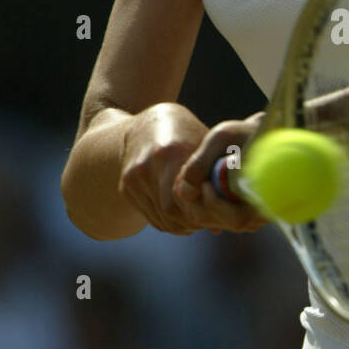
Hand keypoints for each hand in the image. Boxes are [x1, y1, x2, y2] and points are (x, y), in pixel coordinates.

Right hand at [118, 105, 265, 234]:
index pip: (183, 199)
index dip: (201, 211)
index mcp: (169, 152)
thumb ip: (214, 177)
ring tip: (198, 221)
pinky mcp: (126, 186)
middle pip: (170, 211)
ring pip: (160, 217)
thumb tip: (223, 220)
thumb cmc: (187, 133)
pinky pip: (149, 215)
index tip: (216, 213)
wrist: (148, 123)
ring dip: (180, 225)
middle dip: (191, 221)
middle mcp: (146, 165)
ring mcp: (133, 177)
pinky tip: (181, 217)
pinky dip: (167, 221)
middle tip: (209, 221)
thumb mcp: (204, 147)